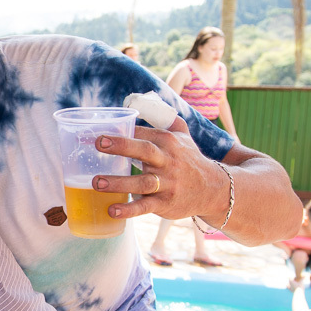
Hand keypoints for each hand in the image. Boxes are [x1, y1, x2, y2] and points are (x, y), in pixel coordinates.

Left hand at [92, 116, 229, 221]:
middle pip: (144, 150)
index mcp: (167, 141)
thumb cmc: (190, 159)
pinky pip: (145, 206)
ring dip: (118, 182)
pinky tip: (111, 210)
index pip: (141, 132)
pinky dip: (129, 210)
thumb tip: (145, 100)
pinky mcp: (165, 203)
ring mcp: (167, 183)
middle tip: (98, 143)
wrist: (214, 189)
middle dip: (121, 146)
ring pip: (142, 182)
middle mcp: (167, 160)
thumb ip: (166, 118)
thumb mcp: (183, 135)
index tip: (95, 133)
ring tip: (96, 182)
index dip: (119, 131)